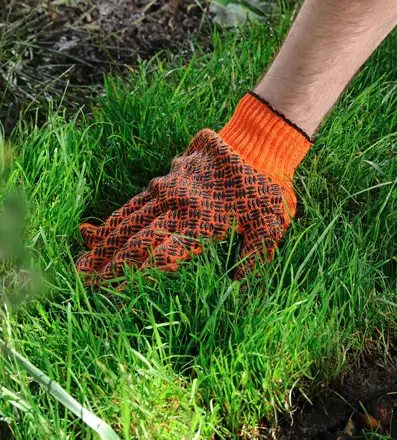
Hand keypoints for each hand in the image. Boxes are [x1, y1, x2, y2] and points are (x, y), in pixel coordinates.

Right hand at [76, 93, 310, 280]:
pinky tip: (100, 230)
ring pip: (131, 219)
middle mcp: (179, 207)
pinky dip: (118, 217)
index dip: (137, 278)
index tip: (115, 296)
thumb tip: (240, 291)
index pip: (162, 258)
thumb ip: (253, 260)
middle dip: (111, 265)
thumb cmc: (268, 190)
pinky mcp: (168, 174)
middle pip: (138, 241)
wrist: (259, 142)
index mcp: (201, 224)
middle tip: (88, 285)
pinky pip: (138, 200)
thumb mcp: (269, 228)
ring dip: (106, 243)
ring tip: (84, 263)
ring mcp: (170, 188)